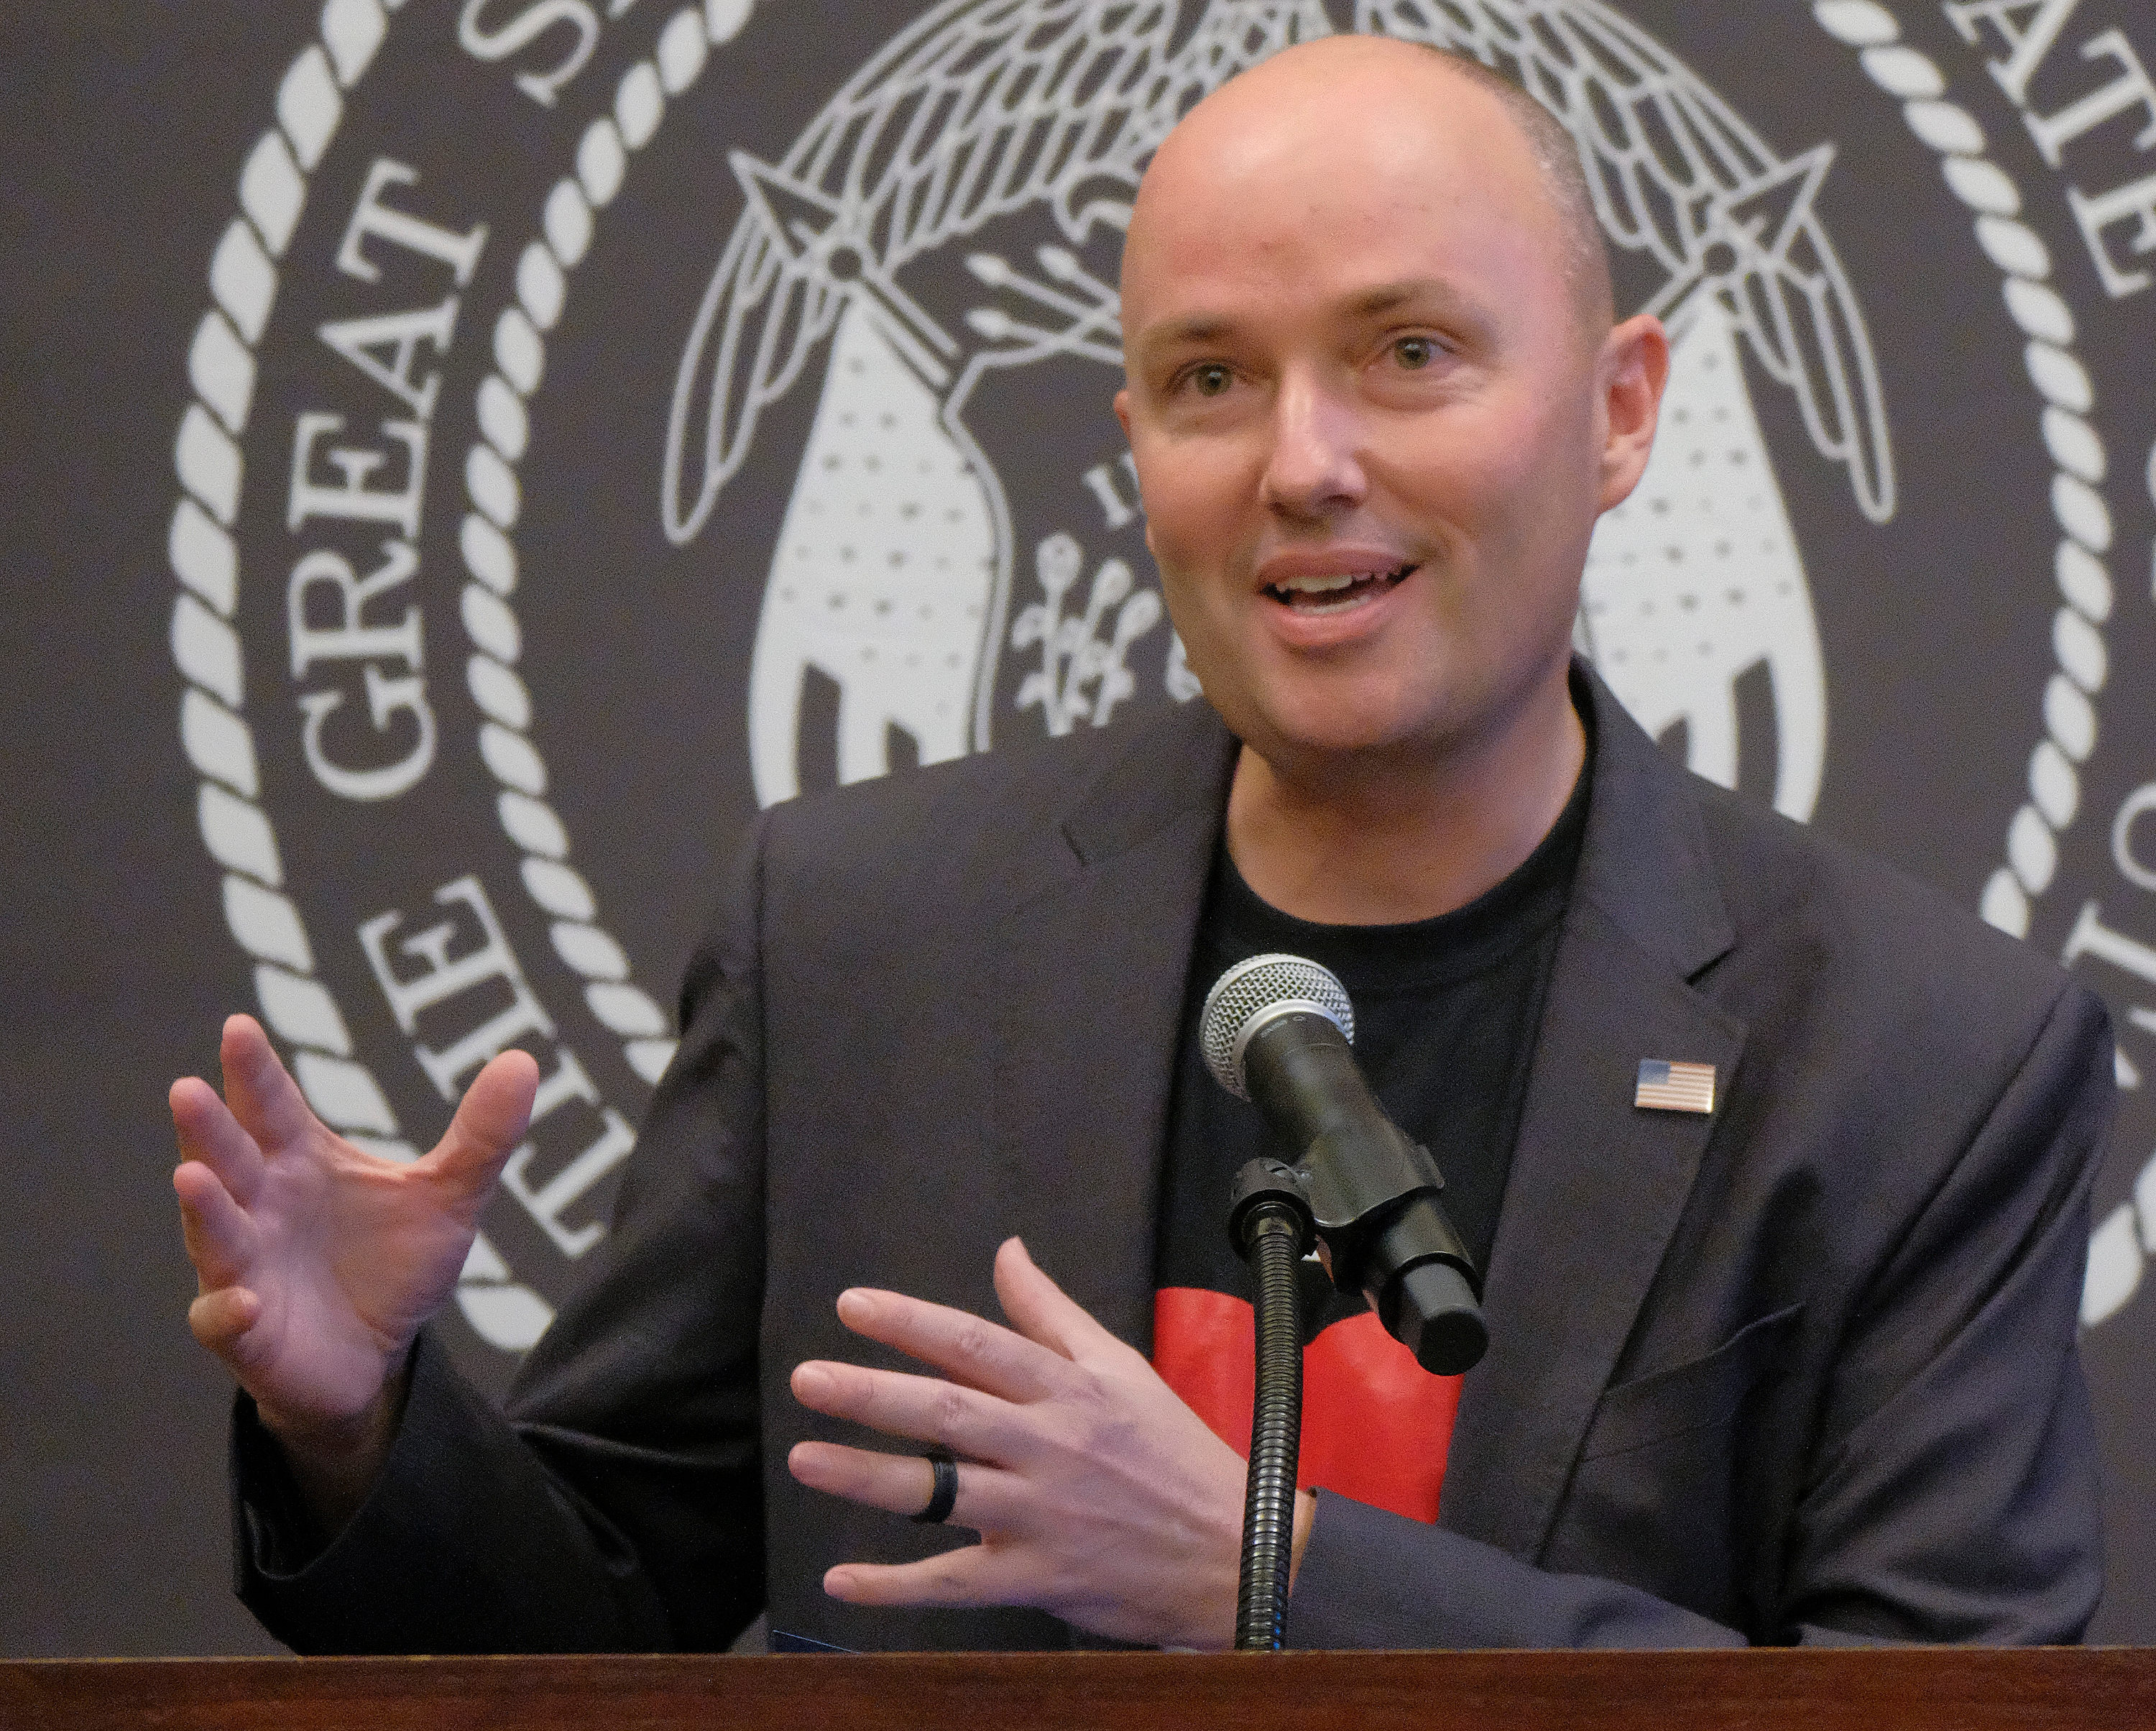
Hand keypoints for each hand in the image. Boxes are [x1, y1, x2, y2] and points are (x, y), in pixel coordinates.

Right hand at [170, 1015, 536, 1479]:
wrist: (379, 1353)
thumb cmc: (393, 1263)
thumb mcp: (448, 1197)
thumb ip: (481, 1135)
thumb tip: (523, 1061)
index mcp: (300, 1161)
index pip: (272, 1107)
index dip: (255, 1071)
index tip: (239, 1027)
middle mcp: (261, 1207)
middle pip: (227, 1159)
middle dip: (207, 1128)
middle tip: (187, 1089)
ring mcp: (245, 1269)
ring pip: (215, 1233)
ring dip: (204, 1208)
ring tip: (191, 1177)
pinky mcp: (246, 1334)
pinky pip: (224, 1320)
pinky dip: (228, 1311)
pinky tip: (244, 1302)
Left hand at [787, 1237, 1299, 1649]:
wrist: (1239, 1554)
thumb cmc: (1173, 1452)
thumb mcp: (1121, 1368)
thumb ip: (1052, 1312)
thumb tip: (1006, 1250)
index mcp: (1070, 1389)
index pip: (978, 1345)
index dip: (912, 1323)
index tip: (852, 1305)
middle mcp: (1050, 1446)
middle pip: (947, 1412)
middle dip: (871, 1394)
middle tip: (807, 1380)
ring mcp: (1042, 1516)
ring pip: (941, 1493)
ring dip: (867, 1477)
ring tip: (803, 1459)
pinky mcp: (1038, 1579)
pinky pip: (954, 1582)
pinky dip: (895, 1587)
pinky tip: (841, 1580)